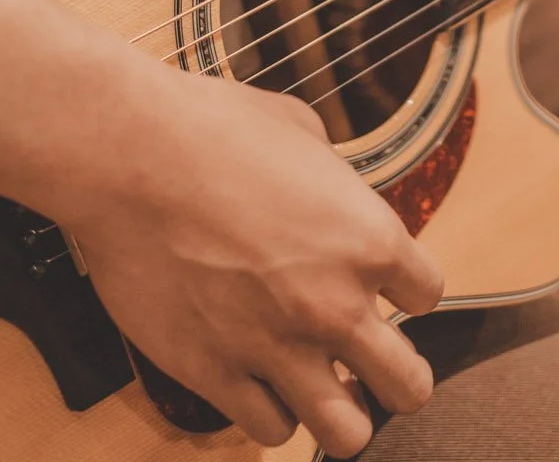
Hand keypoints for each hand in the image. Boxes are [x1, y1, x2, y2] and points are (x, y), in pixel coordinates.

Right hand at [46, 67, 442, 455]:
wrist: (130, 156)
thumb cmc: (211, 129)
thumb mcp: (298, 127)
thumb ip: (332, 175)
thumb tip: (332, 188)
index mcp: (367, 238)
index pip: (427, 295)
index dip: (406, 291)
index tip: (385, 288)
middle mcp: (335, 305)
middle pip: (410, 388)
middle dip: (398, 377)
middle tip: (372, 362)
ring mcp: (276, 349)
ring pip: (348, 434)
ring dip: (341, 412)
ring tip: (322, 388)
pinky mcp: (217, 374)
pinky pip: (270, 429)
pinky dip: (270, 411)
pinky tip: (259, 381)